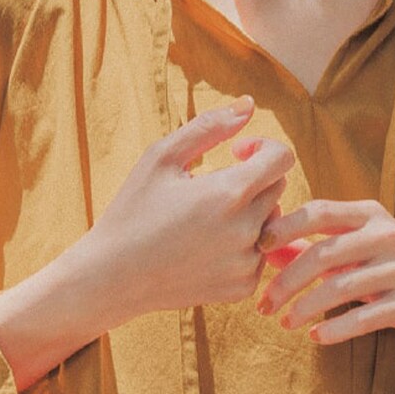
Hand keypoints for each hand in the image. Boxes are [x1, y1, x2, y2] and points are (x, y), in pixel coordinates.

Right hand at [80, 95, 294, 320]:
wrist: (112, 277)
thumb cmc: (133, 210)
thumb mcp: (161, 158)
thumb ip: (209, 127)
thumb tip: (249, 105)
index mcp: (229, 192)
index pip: (281, 158)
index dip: (262, 148)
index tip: (236, 154)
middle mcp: (246, 230)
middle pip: (277, 189)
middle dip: (253, 181)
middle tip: (212, 188)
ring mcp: (245, 263)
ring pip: (271, 224)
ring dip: (249, 215)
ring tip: (207, 220)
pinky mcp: (241, 288)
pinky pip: (260, 256)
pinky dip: (242, 248)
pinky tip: (206, 248)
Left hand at [254, 197, 394, 361]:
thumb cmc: (391, 266)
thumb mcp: (357, 248)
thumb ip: (313, 247)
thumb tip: (265, 251)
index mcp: (370, 215)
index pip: (320, 212)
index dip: (285, 226)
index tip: (257, 247)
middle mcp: (389, 236)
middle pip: (324, 254)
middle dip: (287, 282)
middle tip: (264, 305)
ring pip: (342, 287)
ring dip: (306, 309)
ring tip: (285, 323)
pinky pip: (366, 318)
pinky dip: (336, 329)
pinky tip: (316, 338)